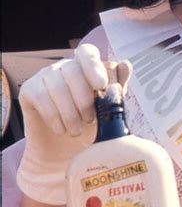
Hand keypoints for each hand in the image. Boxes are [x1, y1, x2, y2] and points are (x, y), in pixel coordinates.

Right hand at [17, 44, 130, 204]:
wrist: (62, 153)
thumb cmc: (89, 129)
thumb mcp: (108, 111)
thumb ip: (117, 89)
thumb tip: (126, 65)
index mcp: (86, 68)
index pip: (87, 52)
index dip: (94, 66)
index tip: (101, 85)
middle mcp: (65, 67)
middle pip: (73, 70)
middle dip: (84, 98)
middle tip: (90, 120)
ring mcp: (45, 76)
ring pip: (57, 85)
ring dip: (70, 112)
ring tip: (76, 130)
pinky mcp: (29, 90)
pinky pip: (41, 97)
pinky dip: (54, 117)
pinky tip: (61, 130)